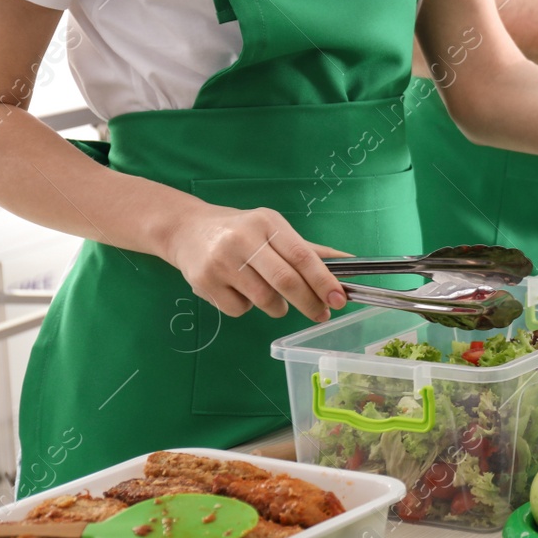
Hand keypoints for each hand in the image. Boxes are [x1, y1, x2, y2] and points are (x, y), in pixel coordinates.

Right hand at [161, 204, 349, 321]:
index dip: (323, 280)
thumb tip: (351, 262)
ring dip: (277, 307)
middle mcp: (243, 239)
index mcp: (267, 223)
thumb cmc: (241, 232)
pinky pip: (239, 309)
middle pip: (285, 281)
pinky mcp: (203, 281)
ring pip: (263, 300)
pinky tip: (239, 291)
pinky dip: (248, 307)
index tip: (339, 299)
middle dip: (308, 302)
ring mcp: (221, 261)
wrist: (186, 230)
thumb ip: (309, 250)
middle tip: (321, 314)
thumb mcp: (274, 230)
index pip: (301, 256)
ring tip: (273, 298)